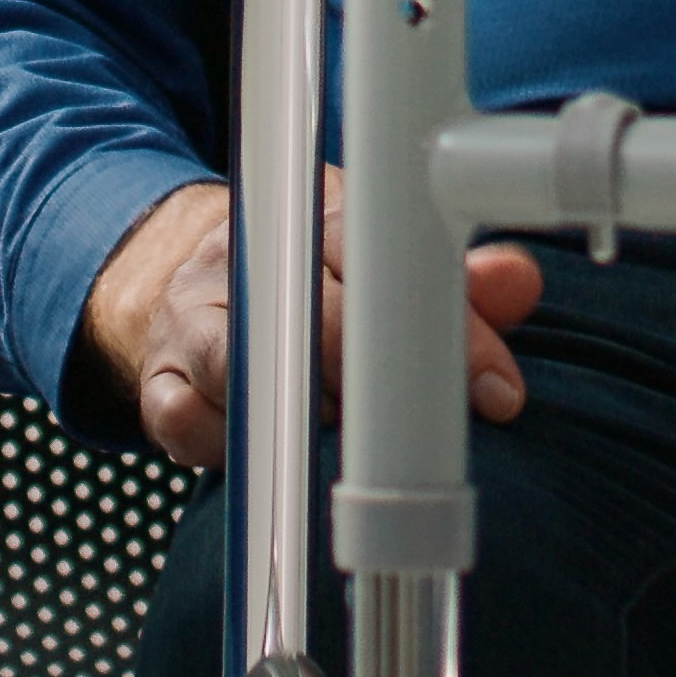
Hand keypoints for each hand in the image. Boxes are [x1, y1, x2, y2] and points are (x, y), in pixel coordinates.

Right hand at [77, 171, 549, 471]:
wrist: (184, 280)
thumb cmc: (307, 281)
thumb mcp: (384, 267)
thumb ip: (459, 283)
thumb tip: (517, 283)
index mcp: (313, 220)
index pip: (380, 255)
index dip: (445, 326)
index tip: (495, 389)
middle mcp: (249, 261)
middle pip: (317, 316)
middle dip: (382, 382)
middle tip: (423, 434)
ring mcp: (194, 320)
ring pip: (246, 367)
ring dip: (307, 415)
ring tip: (345, 439)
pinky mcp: (158, 383)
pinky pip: (184, 422)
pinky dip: (229, 447)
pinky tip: (273, 456)